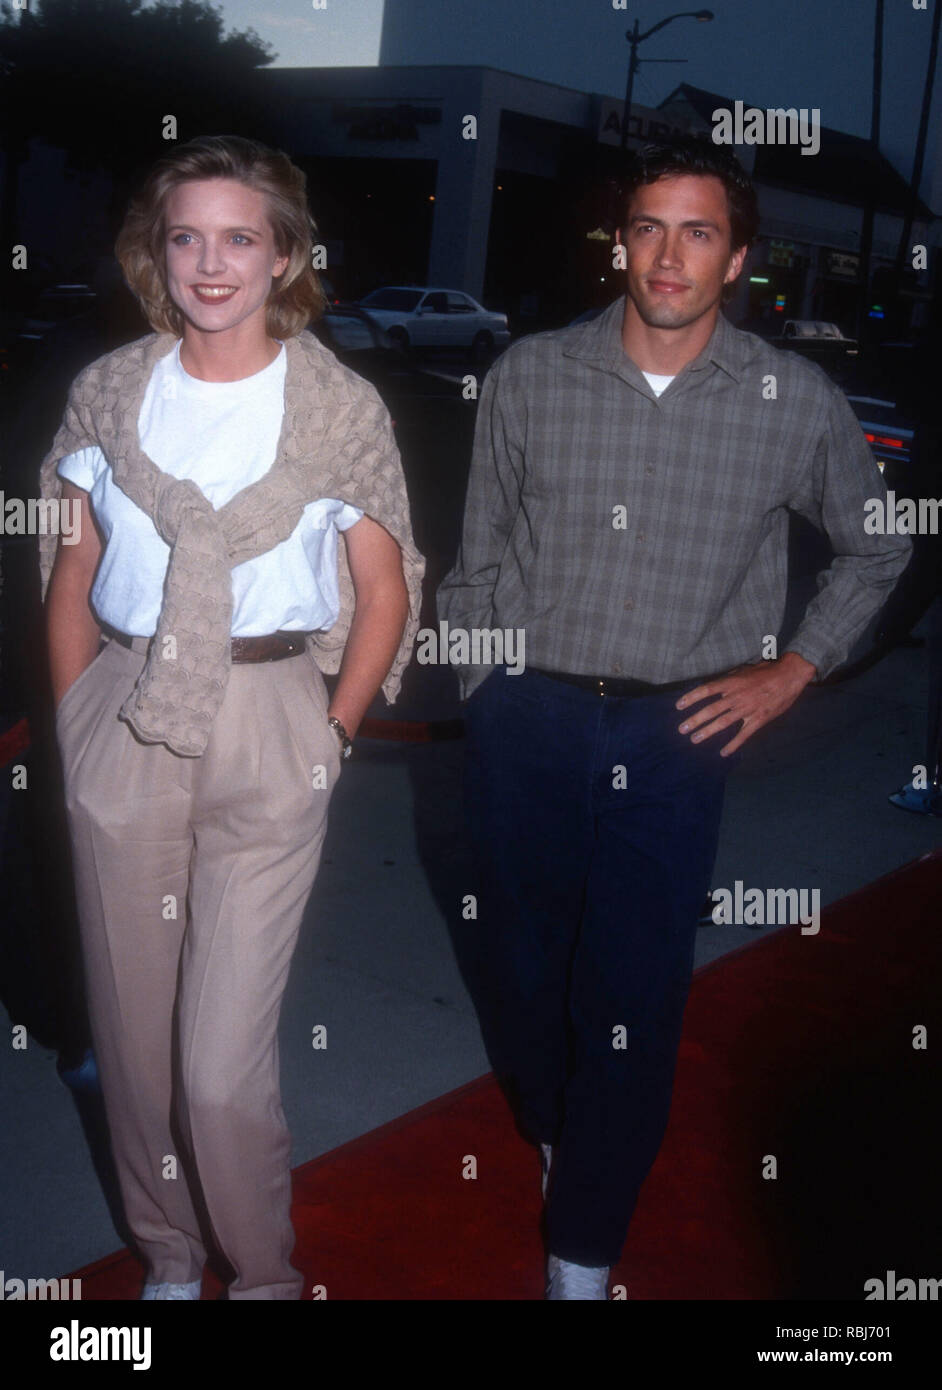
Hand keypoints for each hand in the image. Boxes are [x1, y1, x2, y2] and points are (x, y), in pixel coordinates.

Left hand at [675, 652, 815, 756]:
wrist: (789, 676)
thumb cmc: (766, 671)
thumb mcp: (743, 670)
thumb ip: (728, 680)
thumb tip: (714, 689)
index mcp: (731, 683)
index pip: (706, 690)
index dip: (691, 698)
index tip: (679, 706)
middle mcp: (736, 697)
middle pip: (711, 710)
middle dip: (695, 720)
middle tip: (682, 728)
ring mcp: (747, 709)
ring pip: (723, 723)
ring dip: (707, 732)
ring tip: (694, 739)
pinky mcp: (758, 719)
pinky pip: (743, 735)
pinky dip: (733, 745)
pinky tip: (724, 753)